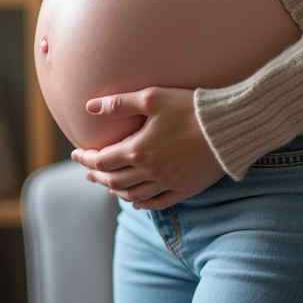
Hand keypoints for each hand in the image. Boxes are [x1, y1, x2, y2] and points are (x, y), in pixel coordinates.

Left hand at [70, 87, 225, 209]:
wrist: (226, 127)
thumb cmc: (190, 107)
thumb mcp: (152, 98)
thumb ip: (119, 104)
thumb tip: (89, 107)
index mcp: (138, 150)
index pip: (102, 159)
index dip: (86, 158)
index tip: (76, 154)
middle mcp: (150, 171)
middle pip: (114, 179)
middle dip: (97, 175)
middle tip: (87, 170)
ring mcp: (167, 182)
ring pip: (133, 194)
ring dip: (116, 189)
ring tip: (108, 184)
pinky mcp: (185, 188)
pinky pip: (158, 202)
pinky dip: (142, 204)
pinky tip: (136, 201)